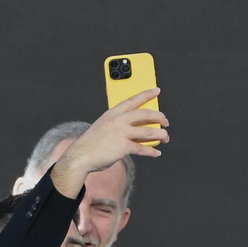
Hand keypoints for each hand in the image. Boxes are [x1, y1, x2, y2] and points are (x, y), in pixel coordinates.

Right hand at [51, 90, 167, 197]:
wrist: (81, 155)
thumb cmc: (91, 143)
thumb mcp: (103, 126)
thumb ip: (117, 124)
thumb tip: (134, 130)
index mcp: (113, 113)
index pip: (133, 100)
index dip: (147, 94)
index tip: (156, 91)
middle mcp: (119, 120)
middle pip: (145, 114)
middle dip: (159, 117)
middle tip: (165, 121)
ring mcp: (122, 133)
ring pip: (148, 131)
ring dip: (160, 135)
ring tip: (165, 138)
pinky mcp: (123, 147)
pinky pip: (143, 148)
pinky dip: (152, 151)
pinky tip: (156, 153)